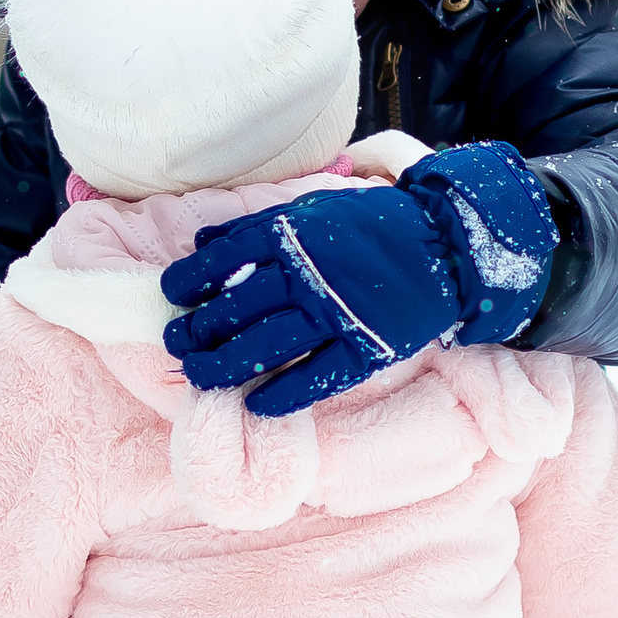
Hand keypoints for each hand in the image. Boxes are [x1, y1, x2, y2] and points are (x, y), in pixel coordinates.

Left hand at [160, 143, 563, 417]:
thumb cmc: (371, 227)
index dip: (189, 281)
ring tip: (200, 377)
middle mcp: (307, 273)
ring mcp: (337, 312)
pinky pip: (317, 376)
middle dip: (199, 330)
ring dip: (226, 365)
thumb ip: (257, 229)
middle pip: (236, 308)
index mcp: (291, 233)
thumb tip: (201, 244)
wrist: (446, 242)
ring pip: (267, 345)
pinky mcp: (366, 346)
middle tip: (178, 345)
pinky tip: (256, 405)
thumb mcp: (312, 211)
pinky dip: (283, 394)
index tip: (171, 297)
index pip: (222, 260)